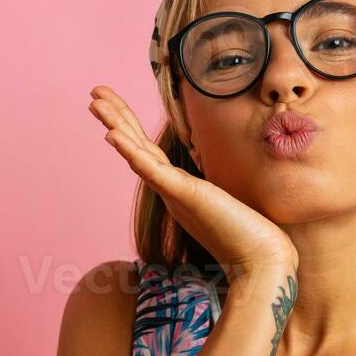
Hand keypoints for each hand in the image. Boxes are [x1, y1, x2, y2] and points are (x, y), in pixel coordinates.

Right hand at [88, 85, 298, 281]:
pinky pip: (152, 171)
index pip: (148, 150)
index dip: (129, 126)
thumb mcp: (226, 200)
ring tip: (95, 103)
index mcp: (178, 188)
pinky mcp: (185, 195)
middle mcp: (170, 190)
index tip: (111, 104)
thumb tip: (219, 181)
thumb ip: (213, 189)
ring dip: (115, 126)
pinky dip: (132, 152)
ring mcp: (174, 193)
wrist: (261, 261)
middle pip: (136, 146)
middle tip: (94, 93)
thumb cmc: (249, 235)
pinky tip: (113, 136)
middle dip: (115, 117)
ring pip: (137, 153)